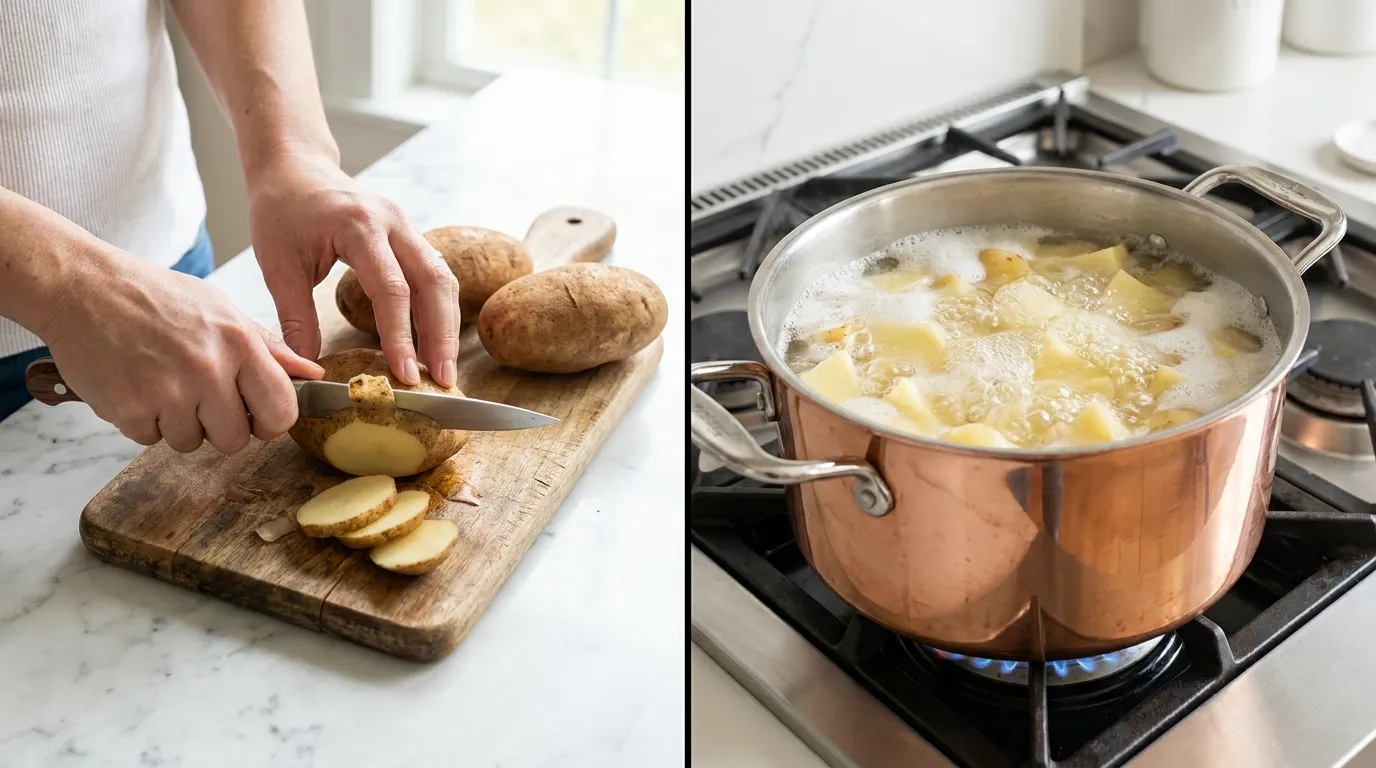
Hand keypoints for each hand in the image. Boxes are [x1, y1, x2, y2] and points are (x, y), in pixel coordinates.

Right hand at [41, 248, 323, 452]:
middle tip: (198, 396)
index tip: (256, 415)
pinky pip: (150, 439)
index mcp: (238, 343)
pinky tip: (135, 385)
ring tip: (161, 382)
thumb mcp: (220, 308)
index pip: (281, 411)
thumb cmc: (154, 296)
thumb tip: (312, 374)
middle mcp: (207, 369)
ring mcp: (166, 392)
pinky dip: (143, 421)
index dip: (270, 422)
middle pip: (235, 439)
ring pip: (191, 443)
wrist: (81, 286)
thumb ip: (268, 347)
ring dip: (177, 423)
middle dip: (220, 426)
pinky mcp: (127, 409)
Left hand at [246, 148, 459, 386]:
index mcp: (358, 226)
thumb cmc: (281, 210)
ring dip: (447, 325)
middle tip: (442, 379)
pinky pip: (436, 273)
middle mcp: (393, 222)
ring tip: (443, 368)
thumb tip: (307, 369)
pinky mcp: (411, 234)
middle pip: (434, 282)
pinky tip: (436, 340)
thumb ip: (295, 318)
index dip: (401, 335)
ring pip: (443, 279)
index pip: (391, 289)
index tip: (404, 375)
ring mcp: (407, 225)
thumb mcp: (277, 265)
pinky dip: (440, 309)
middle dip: (442, 335)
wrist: (294, 165)